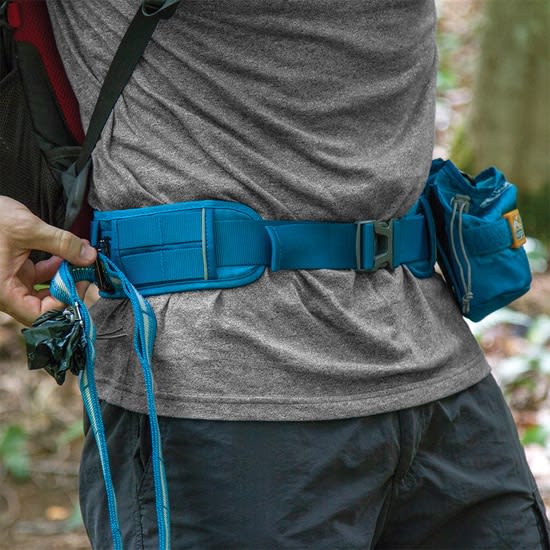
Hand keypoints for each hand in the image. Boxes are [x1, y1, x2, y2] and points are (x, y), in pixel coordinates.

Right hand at [0, 197, 96, 325]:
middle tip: (86, 270)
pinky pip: (39, 277)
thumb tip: (90, 257)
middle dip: (69, 287)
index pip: (41, 314)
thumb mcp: (27, 229)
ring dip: (65, 275)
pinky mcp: (14, 270)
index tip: (81, 281)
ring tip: (80, 256)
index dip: (65, 303)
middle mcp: (6, 292)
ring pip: (45, 290)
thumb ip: (61, 244)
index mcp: (4, 292)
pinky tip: (67, 253)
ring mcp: (11, 281)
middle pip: (45, 305)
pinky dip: (55, 267)